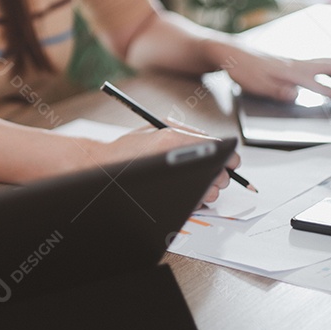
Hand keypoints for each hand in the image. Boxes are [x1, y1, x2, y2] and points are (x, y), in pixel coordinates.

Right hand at [94, 124, 238, 204]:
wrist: (100, 166)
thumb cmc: (128, 148)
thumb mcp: (157, 126)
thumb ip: (187, 131)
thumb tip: (213, 141)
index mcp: (175, 138)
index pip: (221, 149)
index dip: (229, 157)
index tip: (230, 161)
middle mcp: (176, 159)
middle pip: (220, 173)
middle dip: (220, 175)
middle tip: (214, 174)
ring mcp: (173, 181)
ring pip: (211, 192)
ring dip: (210, 190)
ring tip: (199, 185)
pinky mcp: (170, 199)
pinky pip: (196, 204)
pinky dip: (197, 200)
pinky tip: (187, 193)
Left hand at [223, 46, 330, 104]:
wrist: (230, 52)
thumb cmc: (242, 69)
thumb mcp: (257, 85)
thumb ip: (278, 91)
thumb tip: (297, 94)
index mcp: (294, 73)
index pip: (326, 86)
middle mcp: (299, 65)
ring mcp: (296, 62)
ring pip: (330, 64)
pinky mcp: (291, 63)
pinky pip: (321, 65)